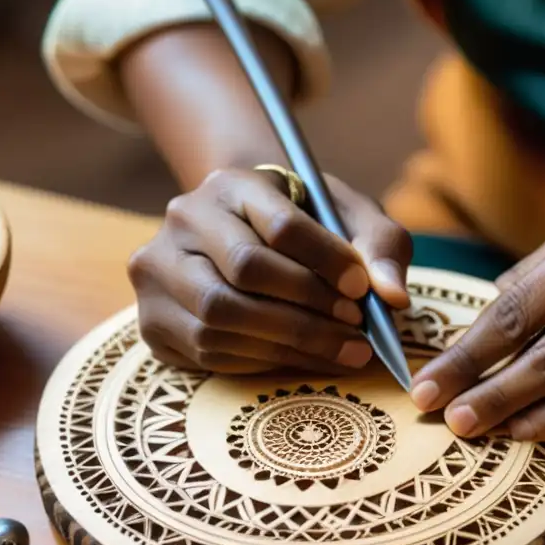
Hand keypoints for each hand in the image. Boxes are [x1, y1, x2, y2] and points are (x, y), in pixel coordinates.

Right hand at [128, 167, 411, 373]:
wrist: (240, 239)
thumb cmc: (305, 227)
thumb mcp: (349, 219)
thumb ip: (381, 246)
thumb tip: (393, 297)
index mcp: (232, 183)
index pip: (282, 223)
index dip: (328, 261)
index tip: (363, 290)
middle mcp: (184, 218)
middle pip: (247, 269)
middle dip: (310, 307)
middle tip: (356, 329)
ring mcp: (158, 268)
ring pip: (222, 315)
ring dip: (291, 342)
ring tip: (342, 351)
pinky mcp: (151, 319)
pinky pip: (207, 349)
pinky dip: (263, 361)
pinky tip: (302, 358)